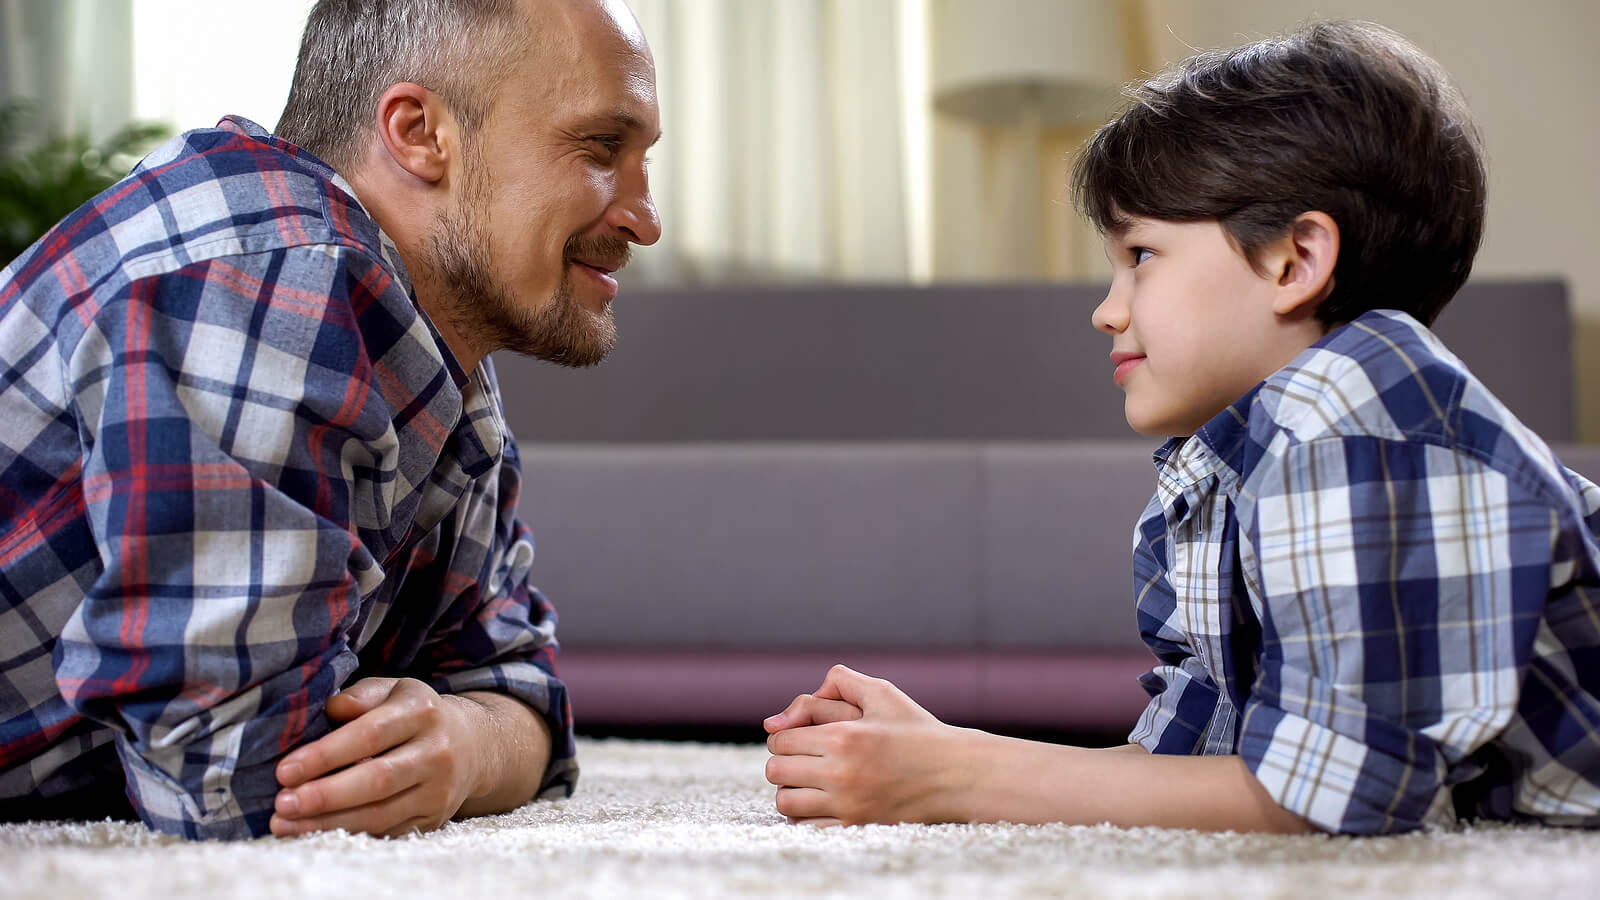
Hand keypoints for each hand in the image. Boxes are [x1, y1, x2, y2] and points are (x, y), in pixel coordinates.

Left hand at [270, 677, 486, 837]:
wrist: (473, 745)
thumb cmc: (414, 714)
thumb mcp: (393, 690)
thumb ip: (360, 695)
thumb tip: (332, 708)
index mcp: (423, 712)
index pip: (371, 734)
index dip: (326, 755)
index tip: (285, 770)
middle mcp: (437, 751)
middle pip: (378, 779)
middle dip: (325, 795)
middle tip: (282, 803)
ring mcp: (439, 789)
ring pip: (381, 813)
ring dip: (328, 822)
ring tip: (285, 824)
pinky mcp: (435, 817)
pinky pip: (388, 832)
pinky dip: (347, 834)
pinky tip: (314, 832)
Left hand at [762, 665, 975, 826]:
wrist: (955, 774)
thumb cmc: (917, 729)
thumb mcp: (882, 693)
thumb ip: (839, 682)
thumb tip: (787, 710)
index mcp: (843, 737)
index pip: (781, 740)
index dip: (784, 736)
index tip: (800, 737)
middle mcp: (841, 773)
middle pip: (776, 771)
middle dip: (784, 761)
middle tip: (802, 758)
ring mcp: (847, 805)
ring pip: (785, 801)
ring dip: (790, 789)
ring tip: (808, 781)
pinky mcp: (855, 827)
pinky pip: (805, 826)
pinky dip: (804, 814)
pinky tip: (819, 802)